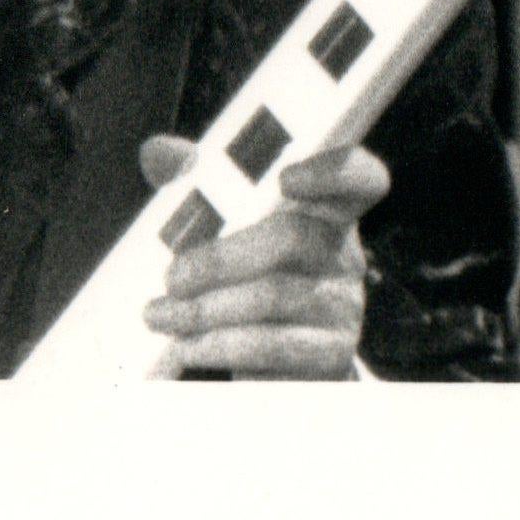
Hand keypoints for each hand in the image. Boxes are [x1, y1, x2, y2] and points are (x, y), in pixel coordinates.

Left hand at [140, 135, 385, 379]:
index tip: (287, 178)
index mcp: (326, 213)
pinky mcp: (329, 360)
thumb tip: (158, 152)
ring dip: (206, 308)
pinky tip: (187, 346)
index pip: (361, 178)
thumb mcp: (227, 234)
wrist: (277, 368)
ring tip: (162, 315)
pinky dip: (218, 345)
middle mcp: (345, 258)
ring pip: (274, 296)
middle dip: (221, 257)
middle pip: (293, 237)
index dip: (334, 171)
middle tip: (173, 276)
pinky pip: (270, 347)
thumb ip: (195, 187)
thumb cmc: (249, 282)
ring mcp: (343, 310)